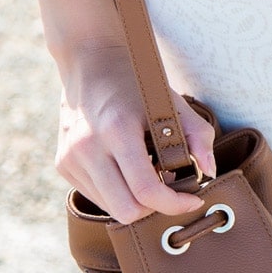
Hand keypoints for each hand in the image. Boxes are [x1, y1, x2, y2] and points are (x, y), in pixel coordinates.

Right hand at [55, 41, 217, 221]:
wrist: (91, 61)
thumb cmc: (138, 83)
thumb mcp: (174, 104)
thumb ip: (198, 137)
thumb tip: (209, 172)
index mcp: (117, 130)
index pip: (146, 190)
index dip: (174, 204)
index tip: (193, 199)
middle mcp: (87, 148)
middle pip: (126, 211)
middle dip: (154, 209)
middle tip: (170, 191)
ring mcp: (70, 158)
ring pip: (110, 208)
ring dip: (135, 201)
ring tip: (148, 174)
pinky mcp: (62, 164)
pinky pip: (96, 196)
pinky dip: (117, 192)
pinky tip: (126, 169)